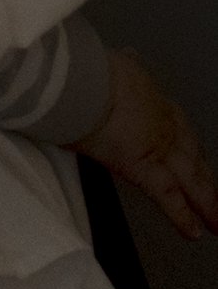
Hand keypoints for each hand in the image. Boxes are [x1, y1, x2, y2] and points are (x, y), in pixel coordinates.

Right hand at [78, 48, 217, 240]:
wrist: (83, 81)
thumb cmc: (89, 69)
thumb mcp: (114, 60)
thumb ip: (124, 65)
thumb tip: (127, 57)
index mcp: (152, 96)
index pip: (178, 124)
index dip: (188, 142)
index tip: (195, 152)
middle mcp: (162, 124)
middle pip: (193, 156)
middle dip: (206, 177)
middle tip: (216, 192)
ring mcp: (158, 147)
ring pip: (191, 180)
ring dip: (207, 203)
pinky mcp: (144, 168)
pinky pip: (168, 197)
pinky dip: (181, 216)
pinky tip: (193, 232)